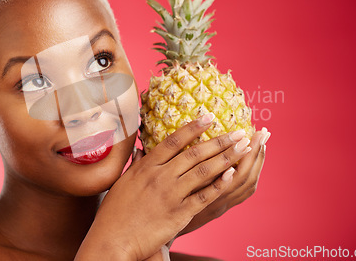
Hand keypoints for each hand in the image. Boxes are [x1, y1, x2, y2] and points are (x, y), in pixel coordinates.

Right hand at [75, 113, 251, 260]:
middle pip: (194, 153)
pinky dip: (219, 184)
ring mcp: (171, 195)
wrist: (111, 239)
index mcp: (146, 167)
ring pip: (203, 171)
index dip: (193, 127)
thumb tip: (141, 149)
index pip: (173, 141)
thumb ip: (136, 164)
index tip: (209, 116)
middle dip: (219, 141)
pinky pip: (203, 196)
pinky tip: (232, 174)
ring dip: (226, 157)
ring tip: (244, 147)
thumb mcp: (122, 182)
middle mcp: (160, 177)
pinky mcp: (179, 214)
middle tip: (239, 131)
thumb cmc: (114, 212)